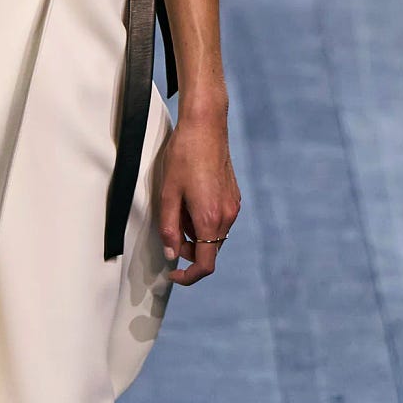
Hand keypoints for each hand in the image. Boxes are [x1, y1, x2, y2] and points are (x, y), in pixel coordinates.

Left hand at [158, 109, 240, 285]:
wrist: (206, 127)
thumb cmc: (184, 156)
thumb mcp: (168, 194)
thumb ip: (169, 228)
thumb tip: (172, 254)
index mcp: (210, 218)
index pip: (205, 264)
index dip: (188, 276)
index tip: (174, 274)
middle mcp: (227, 216)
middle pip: (209, 251)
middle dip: (188, 250)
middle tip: (169, 231)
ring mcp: (233, 206)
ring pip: (213, 236)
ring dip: (195, 234)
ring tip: (179, 208)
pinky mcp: (234, 197)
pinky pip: (219, 220)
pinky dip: (203, 221)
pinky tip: (191, 199)